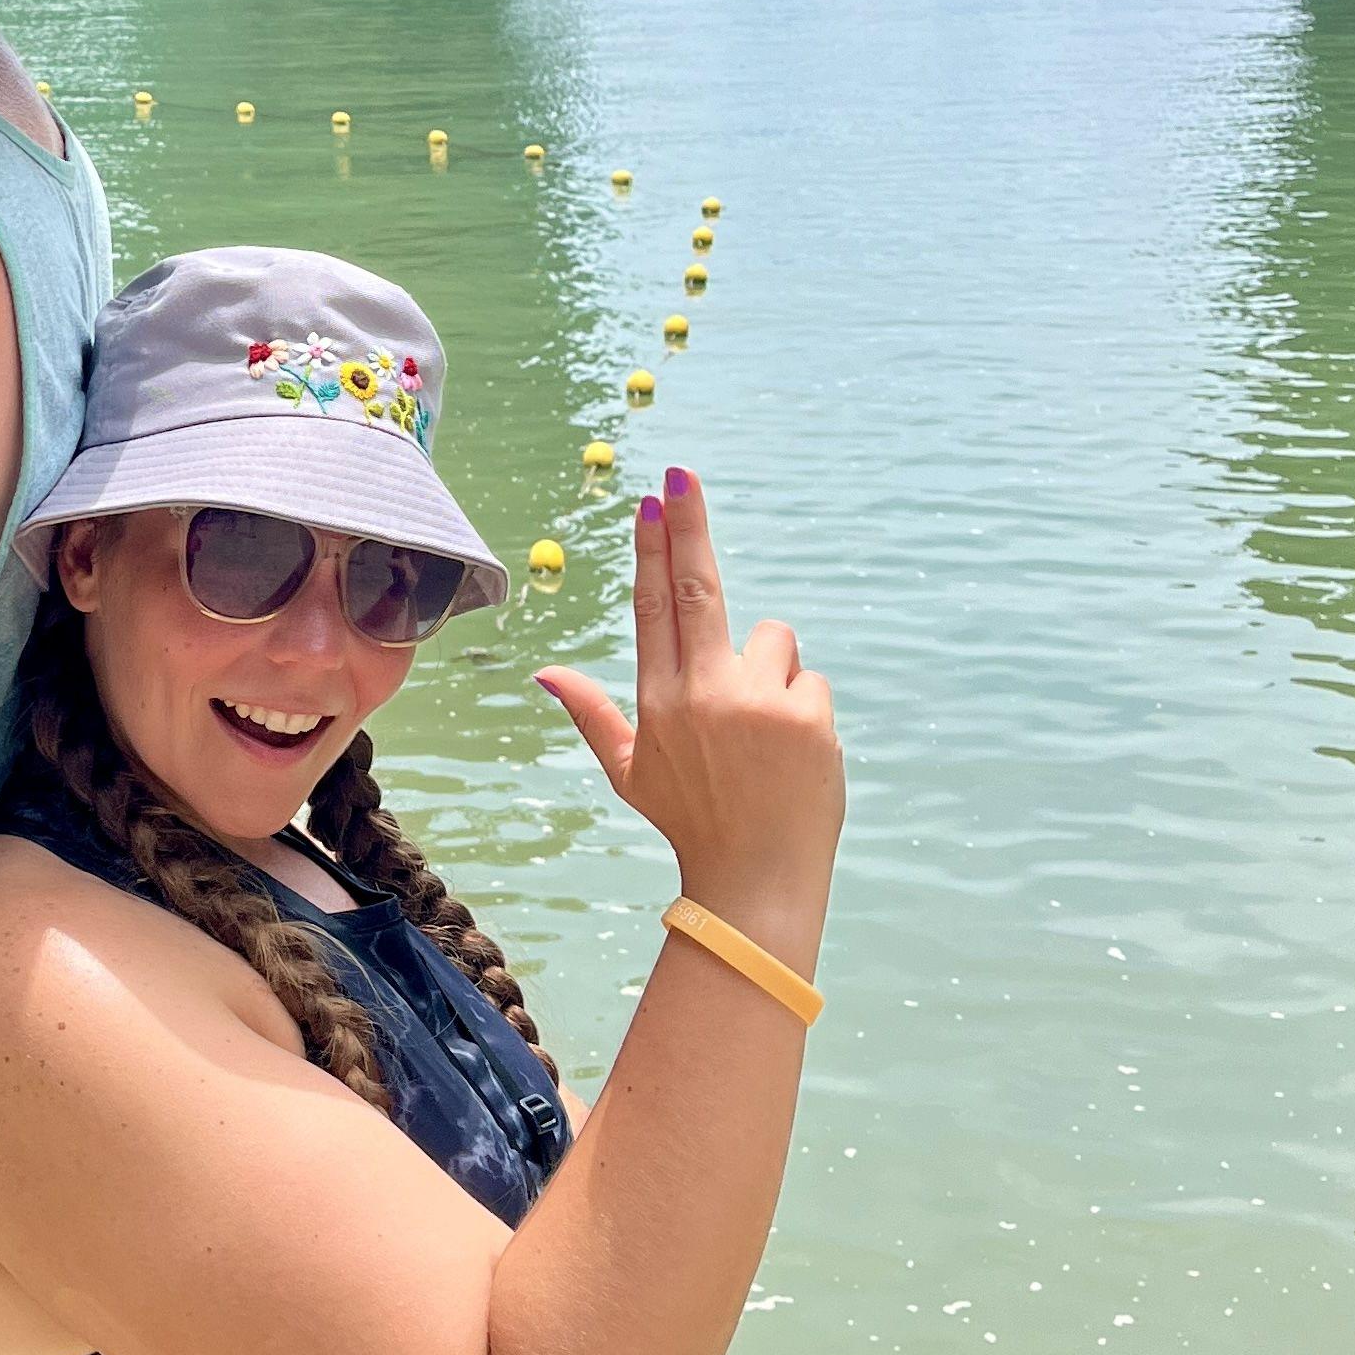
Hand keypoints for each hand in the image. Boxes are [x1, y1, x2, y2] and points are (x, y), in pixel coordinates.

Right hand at [537, 470, 842, 934]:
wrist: (756, 880)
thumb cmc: (692, 822)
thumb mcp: (630, 771)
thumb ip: (591, 714)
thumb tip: (544, 673)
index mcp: (659, 702)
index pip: (653, 607)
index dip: (653, 550)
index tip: (651, 502)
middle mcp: (702, 695)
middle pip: (699, 589)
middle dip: (687, 525)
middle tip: (681, 473)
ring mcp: (756, 704)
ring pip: (774, 642)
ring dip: (772, 674)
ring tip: (763, 737)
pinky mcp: (807, 718)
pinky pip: (809, 680)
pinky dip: (804, 710)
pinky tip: (792, 756)